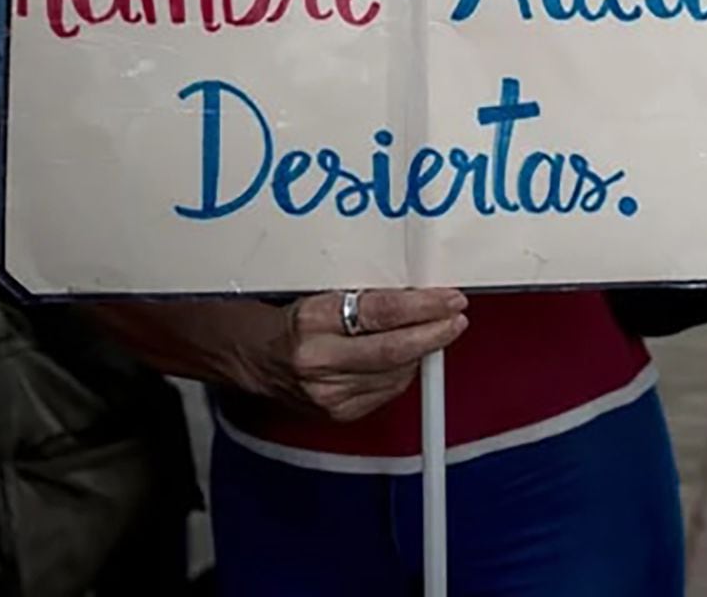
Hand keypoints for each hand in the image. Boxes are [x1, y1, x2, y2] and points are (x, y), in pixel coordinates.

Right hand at [250, 288, 468, 422]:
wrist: (251, 357)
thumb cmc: (288, 319)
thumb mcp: (321, 292)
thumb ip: (366, 295)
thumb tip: (417, 293)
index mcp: (312, 320)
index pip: (380, 313)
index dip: (422, 306)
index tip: (448, 298)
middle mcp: (318, 361)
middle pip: (393, 350)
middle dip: (434, 333)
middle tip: (456, 318)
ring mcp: (327, 393)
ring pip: (395, 374)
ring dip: (420, 353)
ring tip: (431, 332)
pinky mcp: (337, 413)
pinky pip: (386, 391)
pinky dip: (402, 373)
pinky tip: (405, 358)